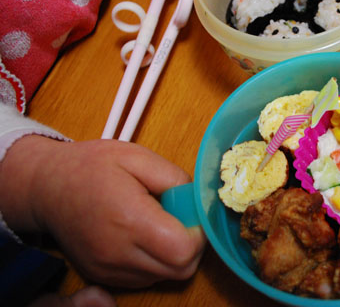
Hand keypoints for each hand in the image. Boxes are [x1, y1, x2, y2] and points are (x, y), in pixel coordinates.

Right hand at [0, 135, 205, 287]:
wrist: (46, 187)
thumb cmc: (91, 167)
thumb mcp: (137, 157)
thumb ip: (175, 178)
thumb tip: (198, 201)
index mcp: (130, 220)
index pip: (183, 250)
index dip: (198, 233)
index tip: (190, 214)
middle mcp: (119, 253)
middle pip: (181, 269)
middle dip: (192, 245)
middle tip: (180, 217)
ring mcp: (109, 270)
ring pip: (166, 276)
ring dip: (174, 254)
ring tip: (158, 223)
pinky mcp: (104, 276)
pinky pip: (147, 278)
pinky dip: (156, 262)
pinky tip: (144, 235)